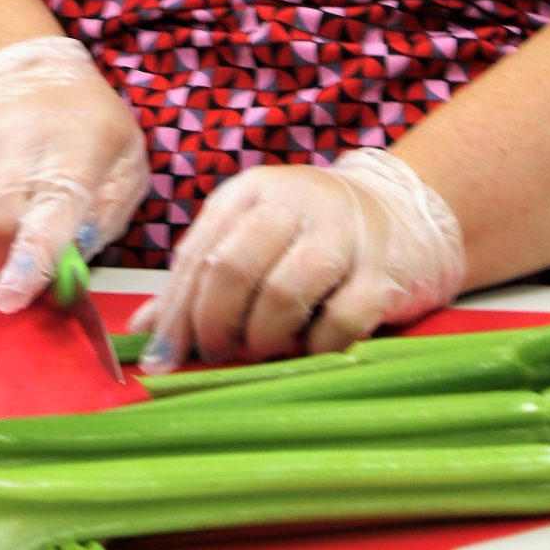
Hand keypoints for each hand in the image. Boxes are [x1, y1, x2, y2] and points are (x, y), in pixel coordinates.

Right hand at [0, 37, 148, 312]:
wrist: (20, 73)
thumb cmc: (87, 126)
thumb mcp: (126, 160)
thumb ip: (108, 215)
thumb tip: (72, 266)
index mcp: (71, 146)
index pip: (47, 210)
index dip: (30, 260)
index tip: (11, 300)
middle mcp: (10, 144)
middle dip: (10, 265)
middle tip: (32, 265)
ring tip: (18, 227)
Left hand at [135, 150, 465, 370]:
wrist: (405, 213)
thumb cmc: (312, 232)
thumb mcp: (252, 237)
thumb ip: (201, 279)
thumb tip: (145, 331)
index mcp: (251, 191)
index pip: (198, 253)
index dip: (174, 312)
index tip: (161, 357)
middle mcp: (294, 202)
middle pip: (231, 268)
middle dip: (213, 324)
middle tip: (218, 353)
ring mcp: (342, 234)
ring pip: (281, 294)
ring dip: (261, 338)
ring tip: (261, 349)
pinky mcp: (382, 273)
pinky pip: (338, 322)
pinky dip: (315, 347)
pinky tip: (309, 348)